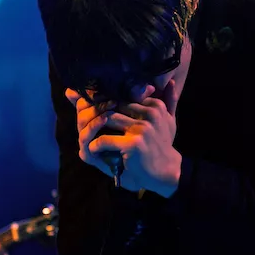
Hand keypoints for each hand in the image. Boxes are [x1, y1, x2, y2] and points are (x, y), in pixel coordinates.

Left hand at [66, 80, 182, 196]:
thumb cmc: (164, 146)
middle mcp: (149, 113)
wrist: (167, 173)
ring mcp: (141, 128)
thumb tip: (171, 81)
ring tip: (86, 135)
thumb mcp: (169, 121)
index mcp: (155, 105)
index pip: (123, 96)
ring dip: (93, 128)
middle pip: (112, 106)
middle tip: (83, 120)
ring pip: (106, 119)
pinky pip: (105, 140)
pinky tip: (93, 150)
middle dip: (96, 113)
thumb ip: (168, 100)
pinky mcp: (133, 144)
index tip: (92, 108)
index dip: (106, 101)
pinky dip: (95, 146)